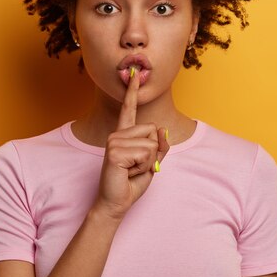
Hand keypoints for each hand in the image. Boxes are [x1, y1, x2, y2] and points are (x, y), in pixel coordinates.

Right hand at [93, 68, 169, 220]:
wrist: (116, 203)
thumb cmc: (130, 184)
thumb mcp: (152, 165)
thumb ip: (160, 147)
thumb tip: (162, 130)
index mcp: (124, 135)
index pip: (129, 109)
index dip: (132, 91)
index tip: (135, 73)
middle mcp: (117, 134)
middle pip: (154, 130)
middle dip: (153, 152)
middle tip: (136, 167)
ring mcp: (114, 141)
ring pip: (152, 143)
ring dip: (148, 162)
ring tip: (131, 170)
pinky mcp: (115, 151)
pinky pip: (146, 154)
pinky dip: (144, 167)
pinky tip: (128, 172)